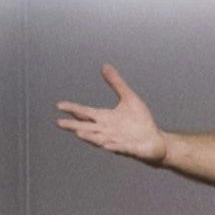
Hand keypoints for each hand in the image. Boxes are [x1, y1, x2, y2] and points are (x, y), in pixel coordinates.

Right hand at [55, 64, 172, 165]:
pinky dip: (113, 147)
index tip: (59, 105)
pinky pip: (120, 148)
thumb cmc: (140, 121)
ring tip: (78, 133)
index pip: (85, 113)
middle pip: (87, 127)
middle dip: (74, 125)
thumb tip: (104, 66)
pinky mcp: (129, 148)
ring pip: (100, 139)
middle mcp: (107, 130)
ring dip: (90, 137)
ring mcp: (117, 141)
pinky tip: (107, 145)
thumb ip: (116, 83)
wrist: (155, 140)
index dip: (72, 108)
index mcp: (105, 118)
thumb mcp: (128, 98)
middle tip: (59, 123)